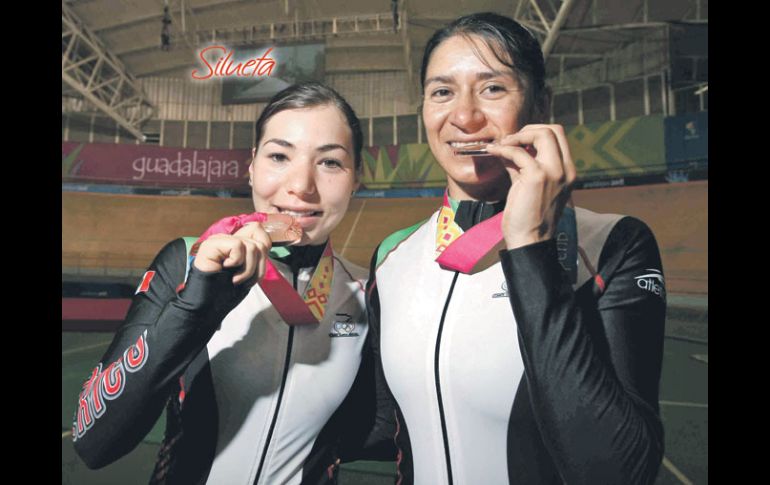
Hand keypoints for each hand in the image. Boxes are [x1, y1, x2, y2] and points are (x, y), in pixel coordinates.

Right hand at [193, 222, 272, 285]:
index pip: (259, 232)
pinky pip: (238, 245)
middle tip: (245, 281)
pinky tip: (225, 269)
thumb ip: (256, 256)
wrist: (206, 305)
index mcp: (236, 244)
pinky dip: (236, 262)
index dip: (265, 252)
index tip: (256, 272)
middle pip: (260, 244)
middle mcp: (228, 239)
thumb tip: (265, 245)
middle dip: (259, 269)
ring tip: (236, 279)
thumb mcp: (248, 273)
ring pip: (252, 246)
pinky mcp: (212, 243)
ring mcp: (219, 240)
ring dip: (248, 269)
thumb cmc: (225, 291)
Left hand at [485, 124, 576, 249]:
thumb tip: (508, 148)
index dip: (536, 133)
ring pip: (542, 134)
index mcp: (567, 172)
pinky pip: (518, 152)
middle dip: (529, 129)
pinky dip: (504, 149)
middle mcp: (565, 170)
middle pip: (553, 130)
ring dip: (517, 136)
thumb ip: (522, 165)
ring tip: (501, 145)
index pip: (559, 137)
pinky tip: (493, 152)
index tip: (518, 141)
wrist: (529, 240)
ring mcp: (554, 172)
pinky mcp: (537, 177)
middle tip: (509, 140)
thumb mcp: (528, 185)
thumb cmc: (527, 217)